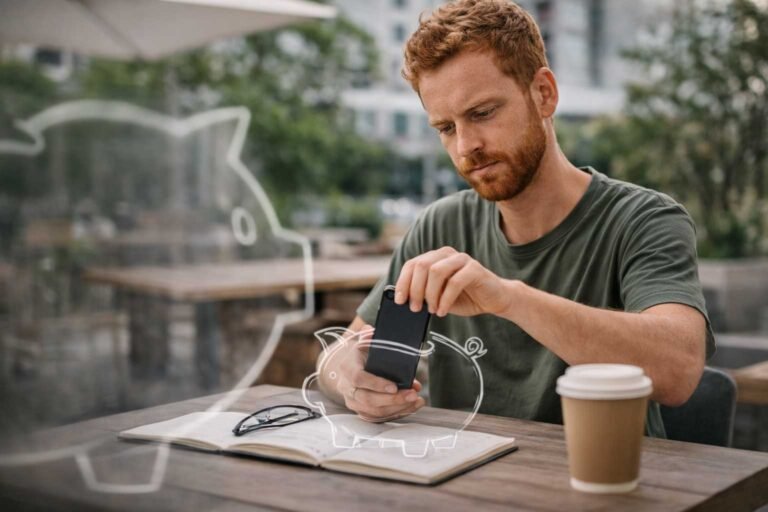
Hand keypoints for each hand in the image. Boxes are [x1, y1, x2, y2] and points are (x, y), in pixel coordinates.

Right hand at [334, 324, 425, 421]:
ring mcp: (354, 402)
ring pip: (374, 411)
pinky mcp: (362, 411)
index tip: (394, 386)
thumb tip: (372, 331)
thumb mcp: (364, 341)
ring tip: (416, 400)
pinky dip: (397, 413)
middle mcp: (347, 388)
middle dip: (392, 399)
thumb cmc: (362, 354)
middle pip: (368, 399)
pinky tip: (412, 406)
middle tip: (412, 394)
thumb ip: (368, 336)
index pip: (358, 379)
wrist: (351, 368)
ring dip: (398, 408)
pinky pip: (379, 418)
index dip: (376, 384)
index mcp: (347, 368)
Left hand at [395, 246, 510, 316]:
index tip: (400, 300)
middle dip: (415, 289)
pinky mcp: (475, 269)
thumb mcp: (439, 297)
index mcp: (436, 258)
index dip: (403, 282)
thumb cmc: (465, 298)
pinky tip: (443, 311)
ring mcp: (462, 259)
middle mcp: (447, 254)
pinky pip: (455, 282)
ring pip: (436, 271)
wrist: (495, 300)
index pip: (412, 264)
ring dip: (430, 294)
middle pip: (422, 266)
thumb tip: (405, 301)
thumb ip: (424, 295)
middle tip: (415, 308)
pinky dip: (445, 299)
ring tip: (432, 310)